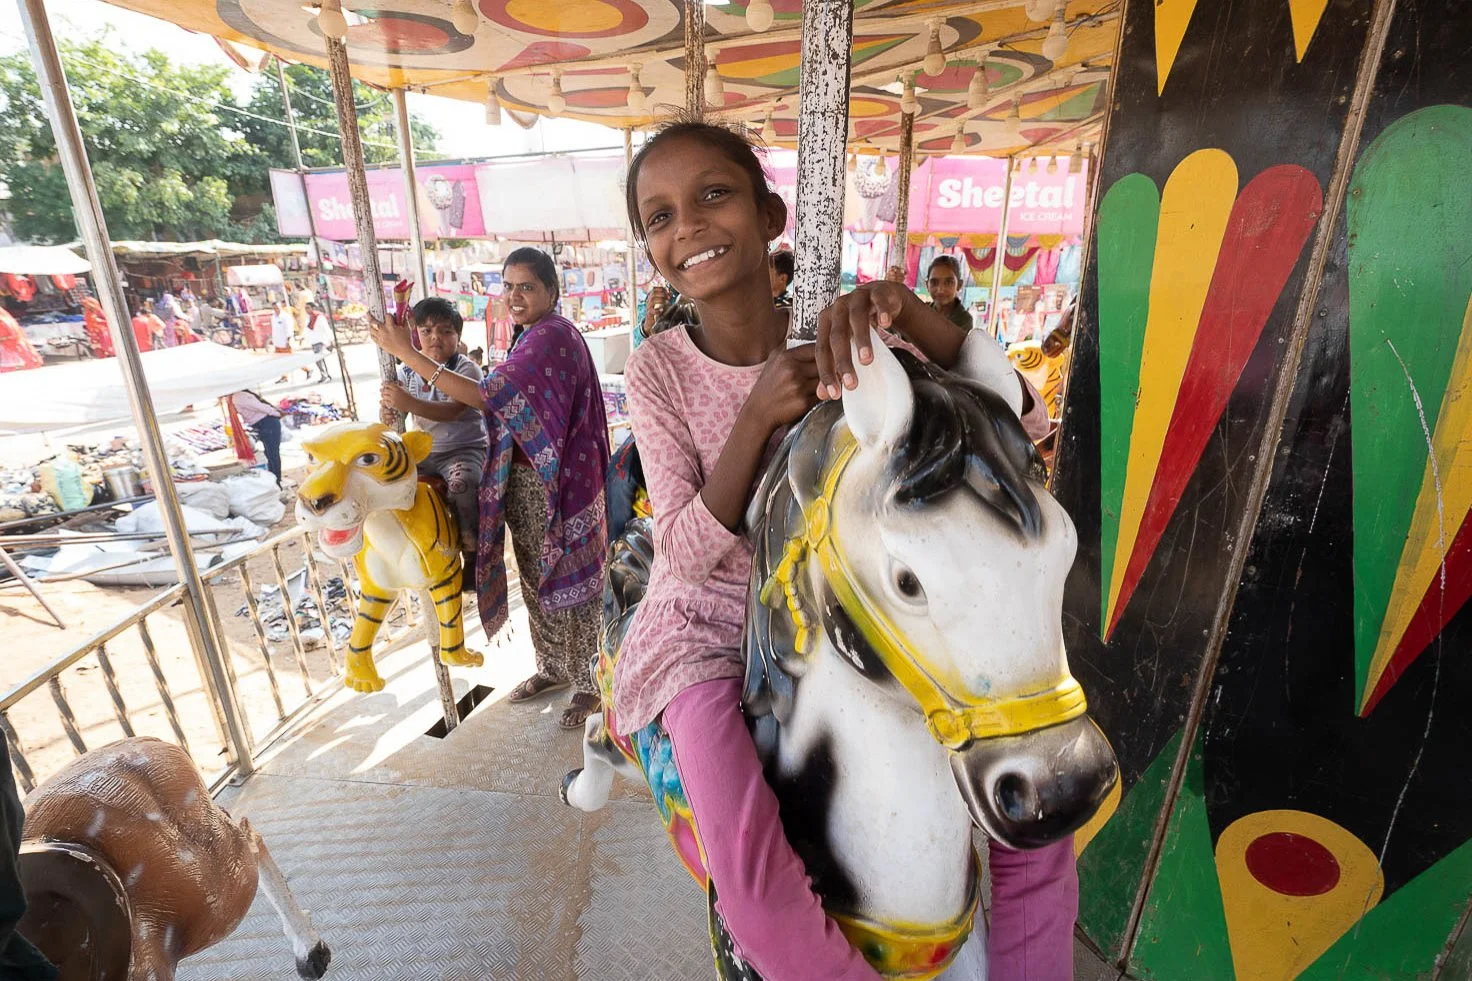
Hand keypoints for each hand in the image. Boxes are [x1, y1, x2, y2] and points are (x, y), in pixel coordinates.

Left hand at [367, 315, 412, 358]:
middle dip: (370, 316)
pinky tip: (373, 332)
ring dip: (370, 325)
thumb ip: (405, 320)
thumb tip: (406, 314)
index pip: (387, 316)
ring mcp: (381, 337)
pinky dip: (372, 333)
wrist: (404, 351)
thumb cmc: (407, 340)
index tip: (389, 315)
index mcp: (391, 326)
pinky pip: (372, 337)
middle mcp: (384, 331)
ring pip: (371, 329)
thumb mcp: (407, 329)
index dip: (388, 315)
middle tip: (368, 313)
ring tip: (370, 323)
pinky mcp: (380, 343)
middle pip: (373, 322)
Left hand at [380, 383, 409, 414]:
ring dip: (383, 396)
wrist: (412, 404)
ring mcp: (393, 398)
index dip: (384, 384)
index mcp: (397, 388)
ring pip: (384, 396)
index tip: (382, 385)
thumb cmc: (409, 396)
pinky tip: (385, 401)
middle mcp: (395, 392)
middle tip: (381, 391)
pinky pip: (386, 402)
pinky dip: (385, 401)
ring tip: (383, 397)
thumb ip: (400, 385)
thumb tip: (399, 381)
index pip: (388, 384)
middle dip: (382, 391)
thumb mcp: (405, 389)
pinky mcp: (393, 404)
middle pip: (385, 390)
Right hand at [643, 286, 669, 328]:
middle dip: (662, 294)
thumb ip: (666, 297)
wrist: (651, 320)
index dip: (661, 289)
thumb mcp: (662, 302)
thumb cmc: (657, 309)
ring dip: (661, 300)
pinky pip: (651, 311)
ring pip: (652, 301)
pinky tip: (662, 310)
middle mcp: (648, 300)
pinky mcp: (649, 313)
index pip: (654, 289)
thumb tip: (670, 292)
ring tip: (668, 302)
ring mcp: (648, 307)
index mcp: (651, 296)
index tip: (668, 291)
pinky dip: (657, 310)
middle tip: (669, 297)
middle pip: (653, 294)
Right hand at [746, 344, 820, 430]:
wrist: (759, 412)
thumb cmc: (768, 385)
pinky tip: (815, 395)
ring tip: (823, 384)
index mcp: (786, 357)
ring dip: (827, 383)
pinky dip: (822, 395)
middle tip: (829, 372)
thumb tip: (808, 336)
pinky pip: (823, 395)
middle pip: (823, 365)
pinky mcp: (803, 402)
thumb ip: (790, 346)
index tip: (827, 357)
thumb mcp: (773, 360)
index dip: (824, 353)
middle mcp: (792, 370)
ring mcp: (798, 387)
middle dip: (827, 369)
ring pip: (825, 380)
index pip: (815, 348)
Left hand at [815, 281, 911, 399]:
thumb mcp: (846, 343)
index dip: (826, 372)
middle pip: (837, 336)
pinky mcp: (876, 291)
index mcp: (826, 322)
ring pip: (856, 318)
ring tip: (867, 360)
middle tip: (851, 384)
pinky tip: (886, 325)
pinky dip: (882, 312)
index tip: (834, 394)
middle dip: (843, 361)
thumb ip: (835, 365)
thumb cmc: (859, 325)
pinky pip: (879, 301)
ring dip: (861, 339)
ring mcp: (856, 297)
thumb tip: (823, 396)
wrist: (881, 297)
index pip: (822, 350)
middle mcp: (837, 309)